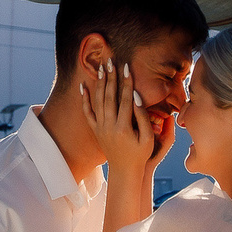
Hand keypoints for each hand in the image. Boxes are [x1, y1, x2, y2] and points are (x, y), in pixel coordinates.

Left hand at [81, 57, 167, 176]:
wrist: (124, 171)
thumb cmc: (140, 154)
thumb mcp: (148, 138)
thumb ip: (143, 117)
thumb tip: (137, 97)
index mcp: (124, 128)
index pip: (125, 99)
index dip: (127, 82)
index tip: (127, 67)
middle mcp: (109, 126)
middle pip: (109, 97)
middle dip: (110, 77)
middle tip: (111, 61)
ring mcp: (100, 128)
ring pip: (98, 101)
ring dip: (99, 83)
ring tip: (100, 68)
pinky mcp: (95, 130)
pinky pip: (87, 113)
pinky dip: (84, 99)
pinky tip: (83, 86)